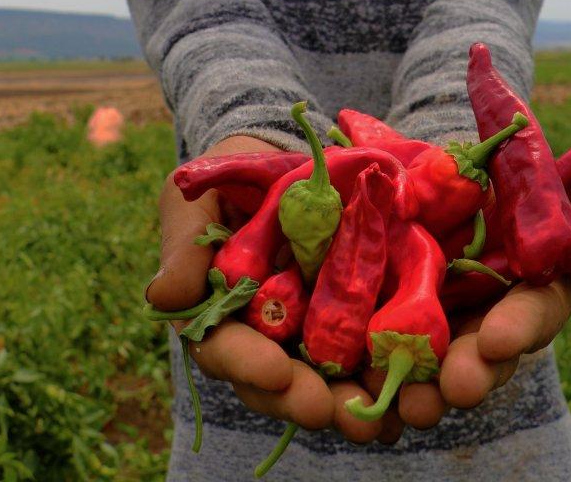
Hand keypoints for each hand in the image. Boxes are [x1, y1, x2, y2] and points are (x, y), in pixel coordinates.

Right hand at [145, 136, 389, 443]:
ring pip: (324, 381)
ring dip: (346, 404)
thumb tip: (162, 298)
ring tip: (374, 418)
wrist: (282, 153)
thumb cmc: (228, 174)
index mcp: (218, 314)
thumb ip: (183, 245)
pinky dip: (386, 381)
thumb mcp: (194, 196)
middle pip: (277, 382)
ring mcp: (310, 330)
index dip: (247, 365)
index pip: (224, 349)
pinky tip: (407, 401)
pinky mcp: (354, 317)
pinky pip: (368, 355)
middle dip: (302, 399)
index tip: (276, 372)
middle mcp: (264, 335)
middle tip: (329, 409)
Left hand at [354, 202, 570, 437]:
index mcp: (525, 290)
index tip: (499, 338)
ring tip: (406, 404)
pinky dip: (363, 385)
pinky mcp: (379, 325)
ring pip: (431, 372)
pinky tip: (352, 401)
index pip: (532, 314)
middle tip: (452, 388)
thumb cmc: (496, 179)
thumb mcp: (542, 187)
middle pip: (482, 357)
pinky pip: (373, 362)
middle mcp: (482, 320)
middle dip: (471, 374)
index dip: (519, 328)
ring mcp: (432, 328)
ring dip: (420, 393)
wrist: (423, 161)